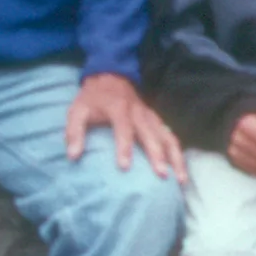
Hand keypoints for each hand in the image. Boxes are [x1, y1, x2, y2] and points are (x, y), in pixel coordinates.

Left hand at [63, 73, 183, 179]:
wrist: (110, 76)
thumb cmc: (93, 98)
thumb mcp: (77, 110)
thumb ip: (74, 132)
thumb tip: (73, 156)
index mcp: (118, 108)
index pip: (123, 128)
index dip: (124, 147)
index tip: (124, 167)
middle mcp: (138, 112)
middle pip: (150, 134)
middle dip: (157, 155)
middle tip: (162, 175)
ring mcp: (150, 116)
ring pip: (166, 136)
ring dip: (175, 156)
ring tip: (180, 178)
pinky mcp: (156, 120)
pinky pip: (170, 135)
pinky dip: (177, 152)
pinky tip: (182, 170)